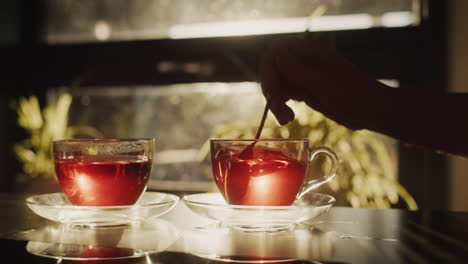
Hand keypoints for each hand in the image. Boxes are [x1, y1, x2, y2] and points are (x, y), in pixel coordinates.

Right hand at [260, 38, 389, 128]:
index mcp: (310, 52)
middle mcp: (304, 61)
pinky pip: (285, 94)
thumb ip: (298, 71)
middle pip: (273, 70)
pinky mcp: (306, 91)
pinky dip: (282, 106)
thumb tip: (277, 57)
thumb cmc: (354, 94)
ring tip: (286, 119)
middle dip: (272, 90)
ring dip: (275, 102)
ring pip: (277, 84)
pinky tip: (289, 117)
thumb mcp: (323, 84)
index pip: (276, 53)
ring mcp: (305, 76)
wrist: (374, 110)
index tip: (273, 91)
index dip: (269, 71)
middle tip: (278, 109)